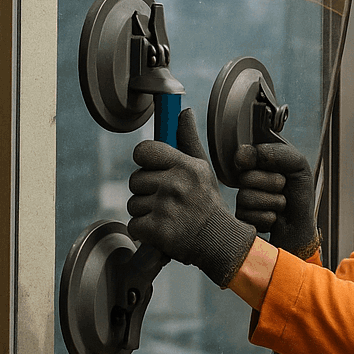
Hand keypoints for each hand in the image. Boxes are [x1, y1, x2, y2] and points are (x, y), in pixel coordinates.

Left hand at [127, 108, 256, 287]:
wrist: (219, 241)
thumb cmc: (208, 203)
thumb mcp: (203, 168)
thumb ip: (188, 139)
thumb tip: (184, 111)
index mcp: (186, 166)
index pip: (144, 151)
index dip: (145, 161)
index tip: (154, 170)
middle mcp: (175, 184)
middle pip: (136, 180)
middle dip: (147, 191)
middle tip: (168, 200)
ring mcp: (165, 209)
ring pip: (133, 204)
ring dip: (145, 212)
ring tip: (167, 216)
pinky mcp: (157, 231)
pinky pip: (134, 225)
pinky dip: (144, 231)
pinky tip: (163, 230)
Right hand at [234, 141, 319, 257]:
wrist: (301, 226)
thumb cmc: (299, 195)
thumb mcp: (298, 166)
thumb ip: (278, 153)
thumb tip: (246, 154)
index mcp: (259, 162)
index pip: (245, 155)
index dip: (260, 160)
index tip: (273, 166)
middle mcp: (247, 178)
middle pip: (247, 177)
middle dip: (274, 184)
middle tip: (284, 189)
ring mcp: (242, 198)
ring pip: (246, 197)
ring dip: (273, 203)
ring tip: (281, 205)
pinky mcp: (240, 218)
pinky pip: (249, 215)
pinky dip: (269, 218)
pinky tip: (274, 217)